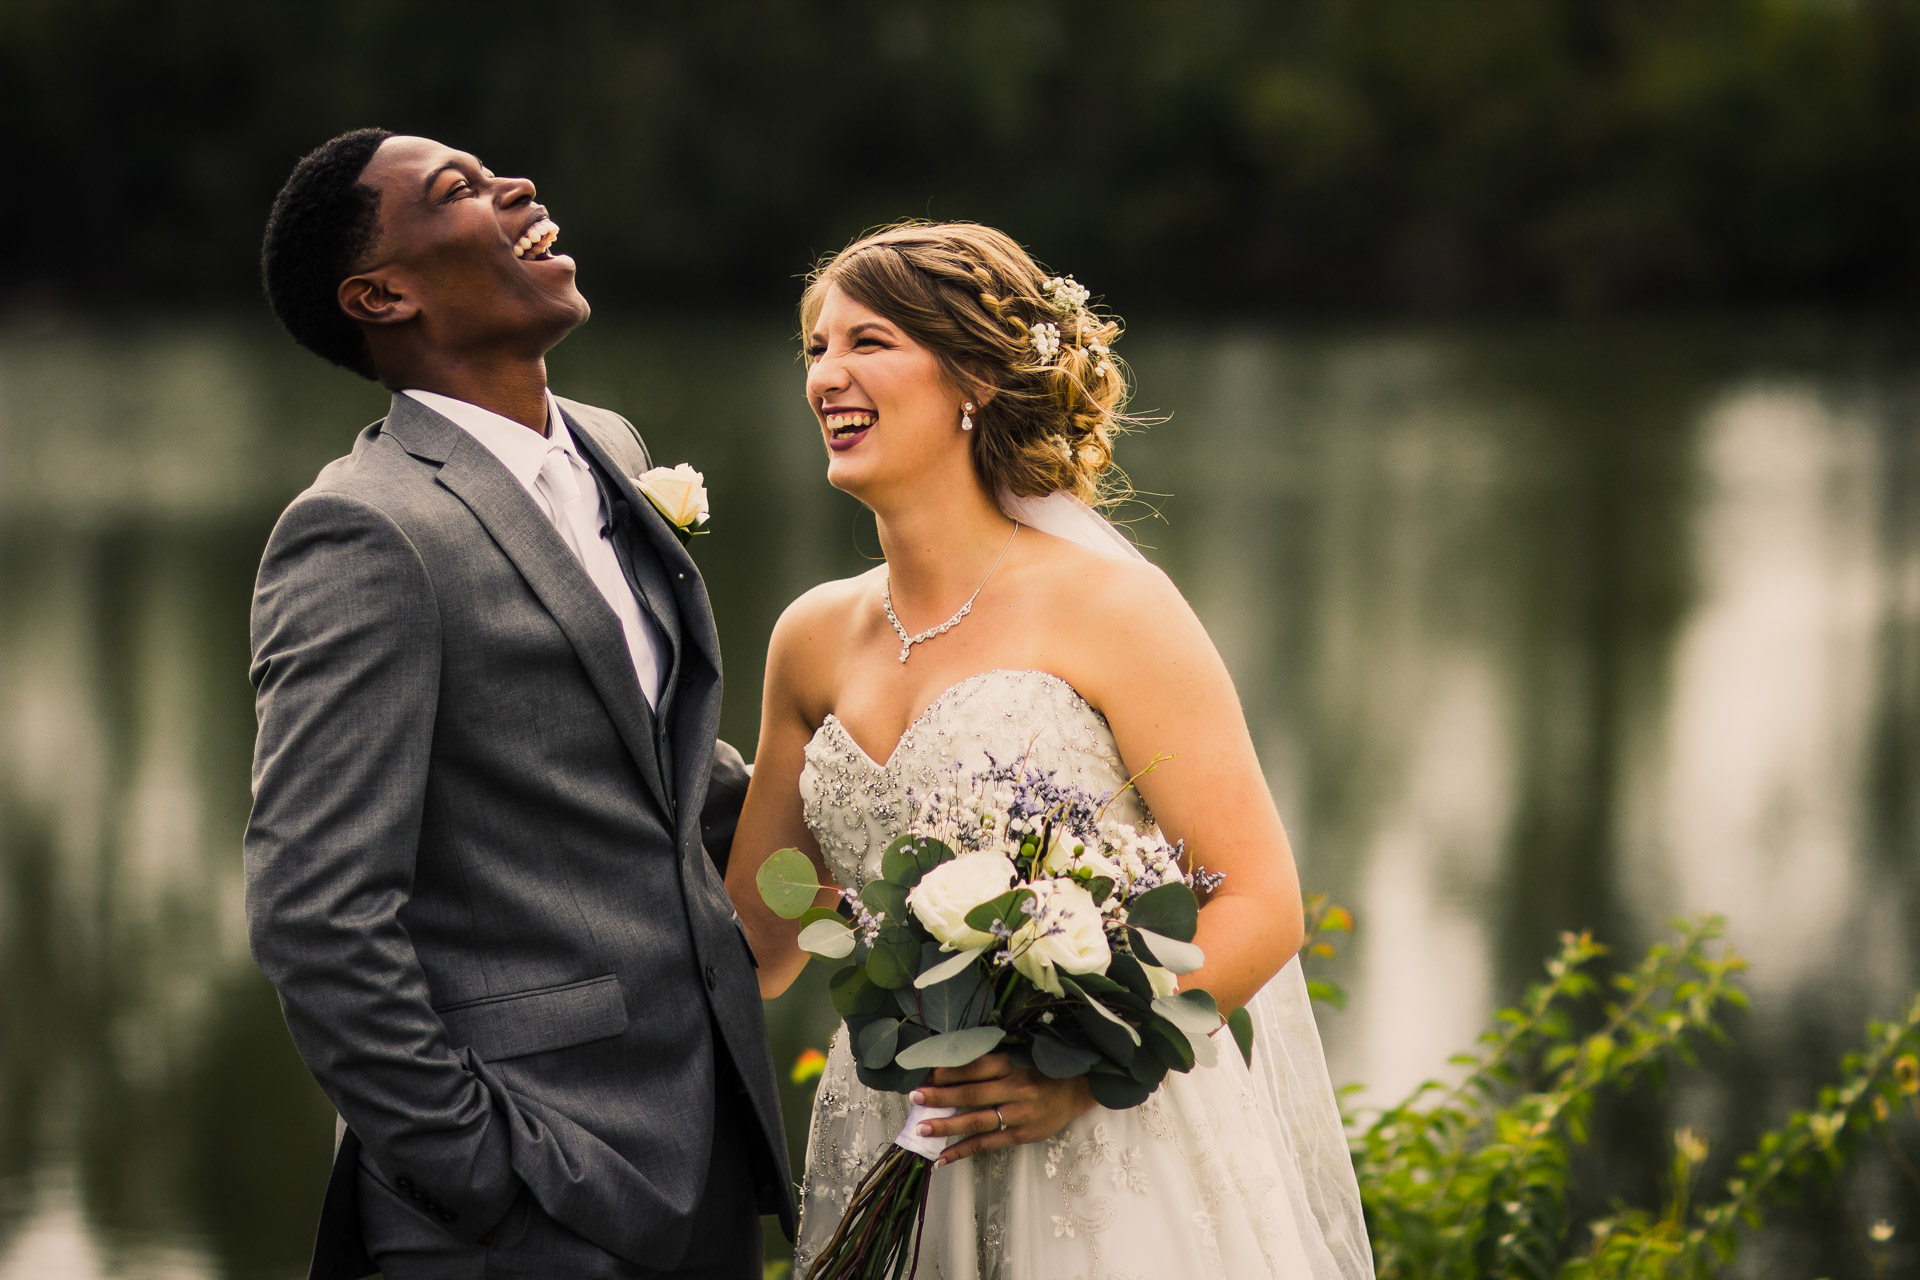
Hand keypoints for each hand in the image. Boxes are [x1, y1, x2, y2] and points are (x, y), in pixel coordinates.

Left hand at [909, 1053, 1096, 1165]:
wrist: (1078, 1089)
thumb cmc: (1042, 1069)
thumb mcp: (1020, 1055)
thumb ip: (992, 1060)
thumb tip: (951, 1065)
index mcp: (1011, 1063)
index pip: (974, 1066)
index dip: (948, 1070)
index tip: (924, 1073)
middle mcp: (1014, 1087)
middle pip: (971, 1092)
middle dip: (940, 1096)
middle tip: (914, 1097)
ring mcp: (1018, 1114)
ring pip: (976, 1120)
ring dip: (946, 1126)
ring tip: (922, 1129)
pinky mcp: (1020, 1135)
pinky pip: (986, 1144)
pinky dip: (963, 1151)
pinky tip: (942, 1159)